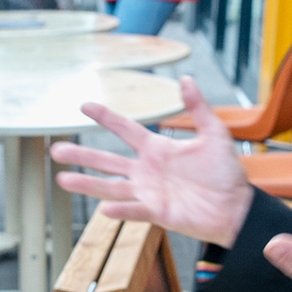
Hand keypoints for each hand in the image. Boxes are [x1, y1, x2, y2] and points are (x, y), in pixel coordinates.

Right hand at [49, 76, 253, 246]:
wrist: (236, 207)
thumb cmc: (225, 173)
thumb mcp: (214, 134)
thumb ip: (199, 108)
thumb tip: (186, 79)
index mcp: (157, 149)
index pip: (125, 129)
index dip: (105, 117)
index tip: (84, 106)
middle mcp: (146, 170)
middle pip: (107, 161)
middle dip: (81, 155)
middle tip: (55, 150)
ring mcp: (148, 192)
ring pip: (110, 186)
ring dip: (87, 184)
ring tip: (62, 179)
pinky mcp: (157, 212)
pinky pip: (134, 210)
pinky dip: (121, 210)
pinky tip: (104, 209)